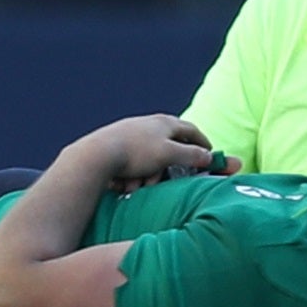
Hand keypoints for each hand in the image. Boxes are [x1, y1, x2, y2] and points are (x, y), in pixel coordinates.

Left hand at [80, 114, 217, 187]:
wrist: (97, 154)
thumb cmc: (136, 152)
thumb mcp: (169, 154)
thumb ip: (191, 155)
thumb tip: (209, 157)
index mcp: (164, 122)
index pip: (191, 130)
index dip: (202, 143)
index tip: (209, 154)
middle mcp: (148, 123)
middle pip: (168, 146)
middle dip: (168, 167)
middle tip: (166, 179)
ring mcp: (131, 132)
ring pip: (149, 158)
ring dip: (148, 174)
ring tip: (140, 184)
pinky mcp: (116, 144)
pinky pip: (131, 162)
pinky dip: (133, 173)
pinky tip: (126, 183)